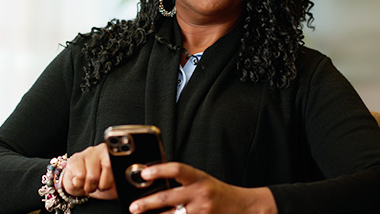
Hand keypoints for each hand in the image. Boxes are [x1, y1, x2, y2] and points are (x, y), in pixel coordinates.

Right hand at [61, 143, 117, 199]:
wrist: (80, 185)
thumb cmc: (98, 184)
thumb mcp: (114, 186)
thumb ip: (121, 183)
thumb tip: (129, 182)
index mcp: (113, 155)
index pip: (120, 163)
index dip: (113, 177)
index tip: (109, 183)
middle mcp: (101, 150)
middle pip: (108, 167)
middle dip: (103, 184)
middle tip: (99, 186)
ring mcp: (87, 153)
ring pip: (92, 175)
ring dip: (90, 186)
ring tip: (89, 183)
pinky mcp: (75, 159)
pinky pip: (80, 177)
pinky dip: (80, 184)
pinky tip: (80, 180)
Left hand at [129, 162, 276, 213]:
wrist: (246, 208)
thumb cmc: (219, 193)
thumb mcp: (203, 180)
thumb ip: (183, 181)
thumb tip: (156, 183)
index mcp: (199, 178)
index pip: (177, 170)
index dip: (159, 170)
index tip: (144, 174)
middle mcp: (200, 194)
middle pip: (168, 198)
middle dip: (147, 204)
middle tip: (133, 207)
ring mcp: (202, 211)